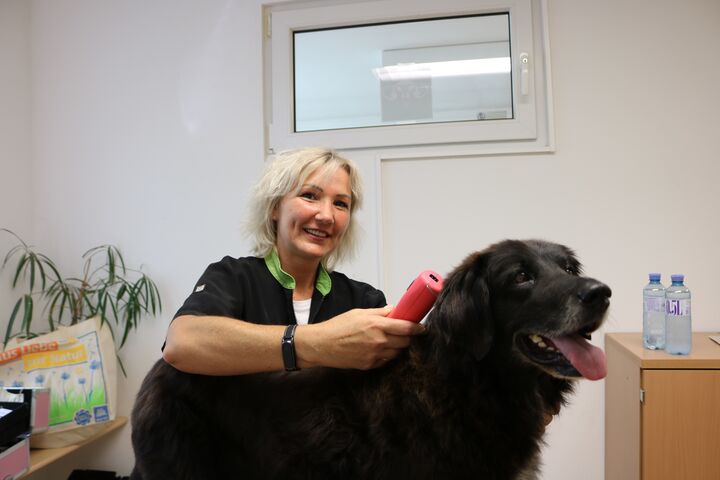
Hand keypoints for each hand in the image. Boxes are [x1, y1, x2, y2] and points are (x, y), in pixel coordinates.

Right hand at [295, 306, 425, 369]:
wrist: (322, 345)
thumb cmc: (338, 327)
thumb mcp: (359, 313)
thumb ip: (379, 313)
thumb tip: (394, 310)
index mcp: (377, 325)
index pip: (406, 328)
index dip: (417, 328)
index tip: (421, 328)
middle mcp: (379, 341)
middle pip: (405, 342)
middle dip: (407, 337)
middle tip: (404, 333)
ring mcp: (375, 355)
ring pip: (397, 352)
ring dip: (397, 346)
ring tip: (389, 340)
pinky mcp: (370, 365)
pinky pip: (386, 360)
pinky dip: (387, 354)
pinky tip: (379, 348)